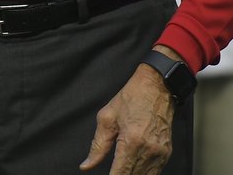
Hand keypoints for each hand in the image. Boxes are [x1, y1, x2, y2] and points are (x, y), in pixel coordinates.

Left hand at [80, 49, 177, 173]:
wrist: (156, 88)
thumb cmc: (131, 99)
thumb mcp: (106, 119)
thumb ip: (97, 146)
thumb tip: (87, 165)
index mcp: (132, 142)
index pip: (121, 173)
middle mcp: (149, 150)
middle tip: (111, 172)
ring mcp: (160, 153)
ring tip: (120, 170)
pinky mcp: (166, 153)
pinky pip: (155, 171)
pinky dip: (143, 173)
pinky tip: (133, 170)